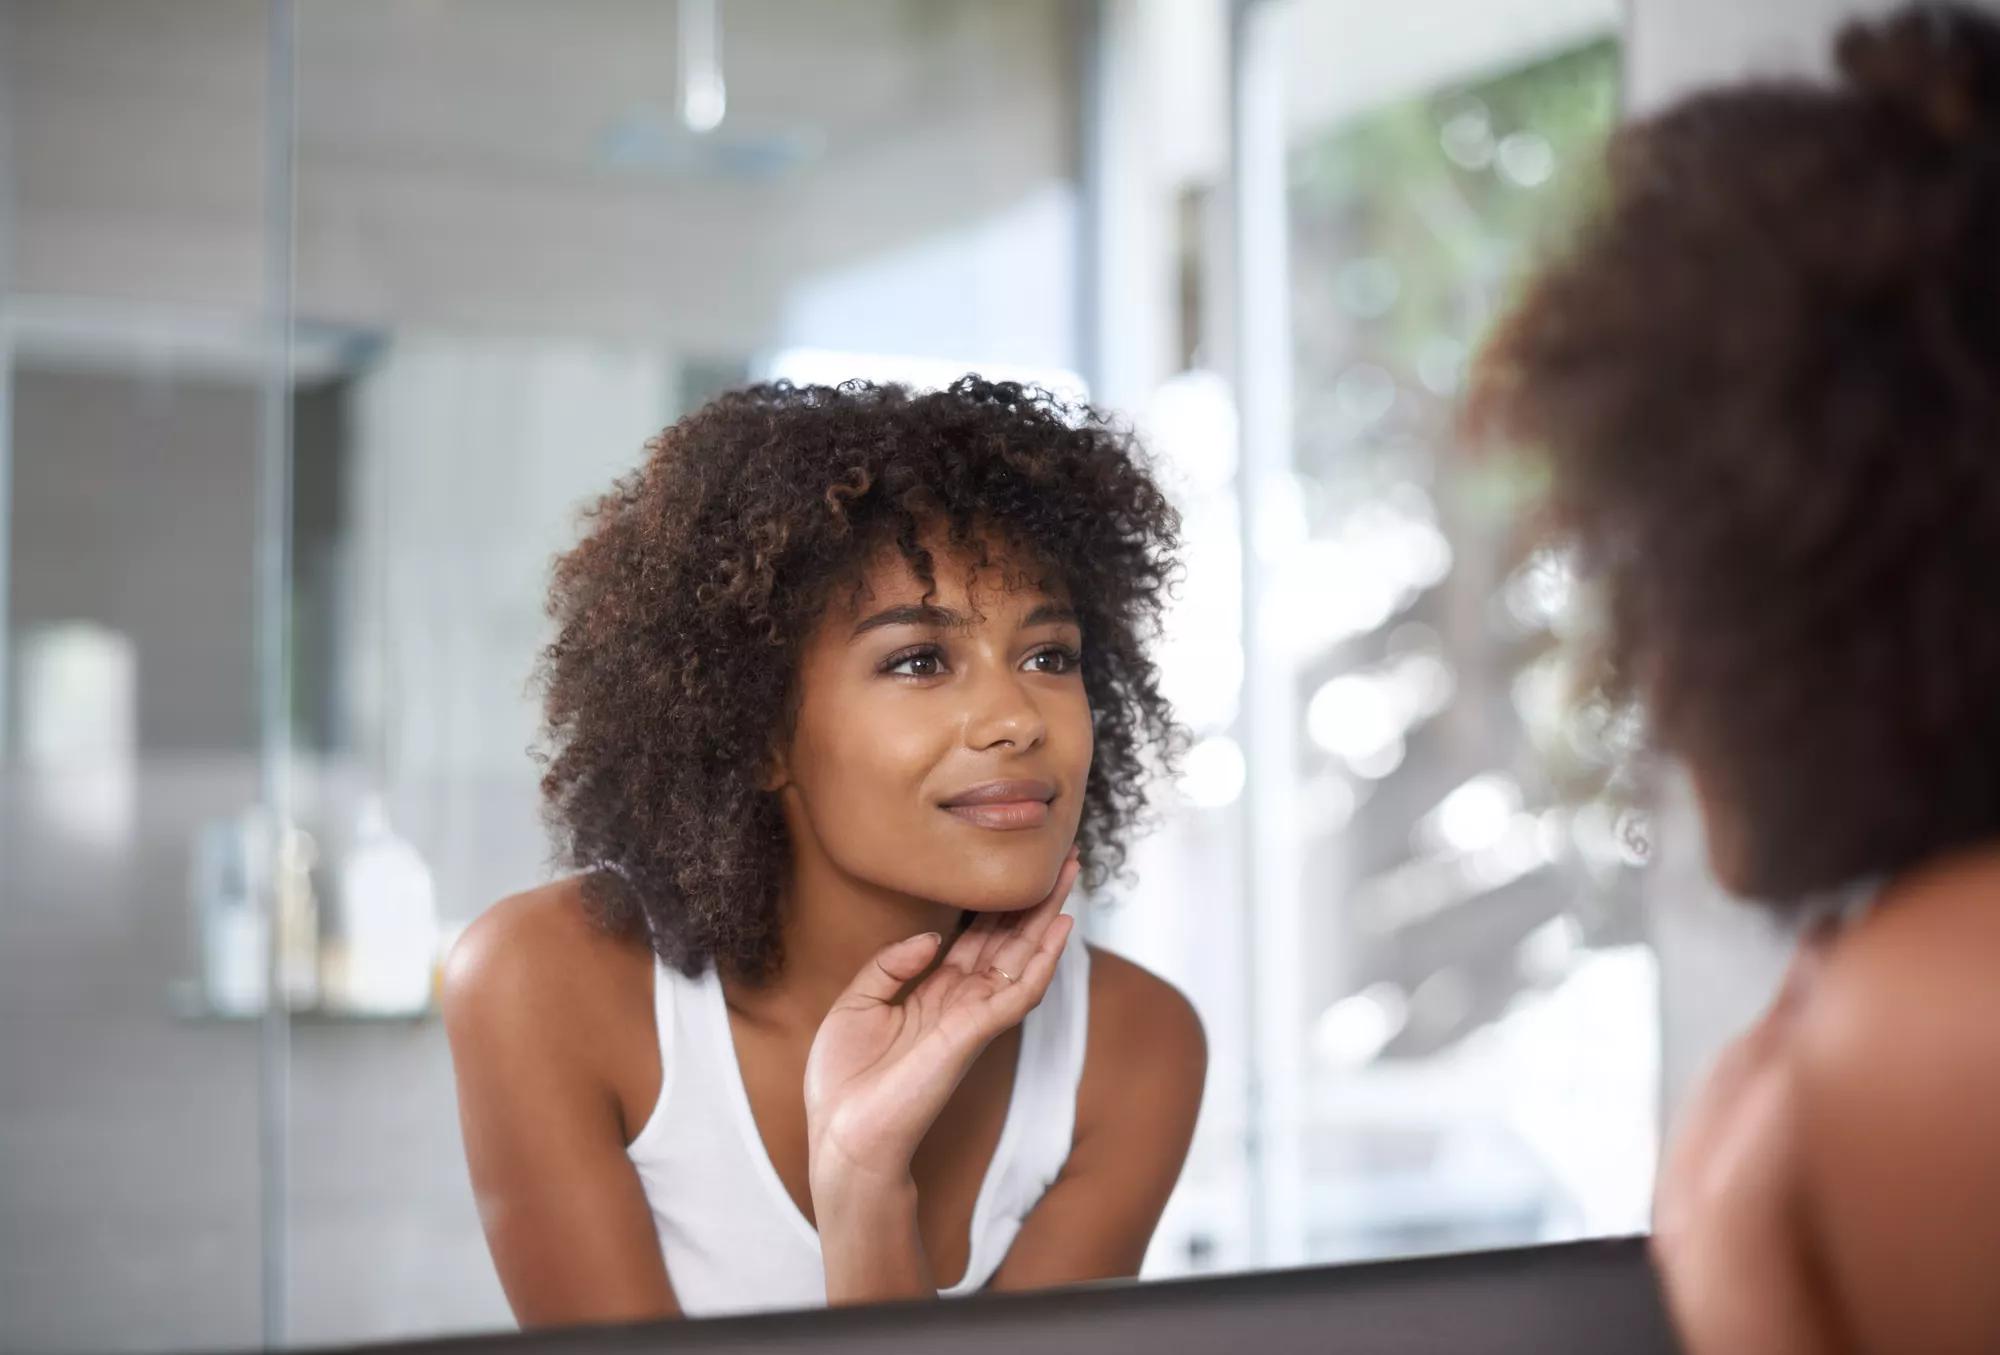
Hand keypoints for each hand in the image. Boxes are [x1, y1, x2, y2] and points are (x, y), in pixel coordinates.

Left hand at [802, 851, 1079, 1196]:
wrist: (842, 1136)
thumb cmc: (844, 1082)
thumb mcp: (855, 1004)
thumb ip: (891, 964)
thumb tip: (932, 937)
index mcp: (932, 994)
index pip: (976, 940)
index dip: (998, 905)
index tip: (1016, 869)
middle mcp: (960, 1003)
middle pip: (1008, 941)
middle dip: (1034, 901)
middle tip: (1063, 859)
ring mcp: (972, 1017)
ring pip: (1023, 958)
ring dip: (1049, 916)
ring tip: (1069, 875)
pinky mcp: (975, 1033)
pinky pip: (1020, 991)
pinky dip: (1044, 959)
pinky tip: (1061, 927)